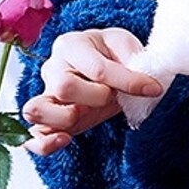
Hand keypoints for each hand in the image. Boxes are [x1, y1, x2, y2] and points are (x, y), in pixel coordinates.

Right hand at [22, 28, 162, 155]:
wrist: (106, 65)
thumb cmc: (113, 53)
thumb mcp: (126, 47)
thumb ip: (133, 63)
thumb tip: (147, 85)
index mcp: (72, 45)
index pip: (98, 69)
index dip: (129, 82)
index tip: (153, 89)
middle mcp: (52, 68)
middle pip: (64, 87)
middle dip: (98, 97)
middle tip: (113, 95)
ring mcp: (46, 95)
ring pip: (37, 110)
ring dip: (68, 117)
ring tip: (87, 112)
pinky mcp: (47, 121)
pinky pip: (34, 136)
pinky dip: (46, 143)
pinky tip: (65, 140)